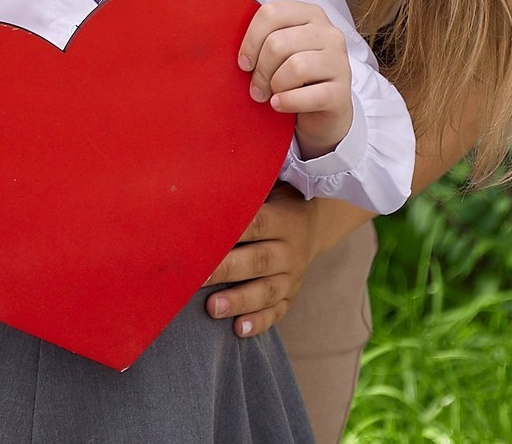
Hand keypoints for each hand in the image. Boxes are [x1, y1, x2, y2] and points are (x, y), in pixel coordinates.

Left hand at [204, 184, 316, 337]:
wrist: (314, 223)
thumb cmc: (274, 200)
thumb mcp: (268, 188)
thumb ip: (244, 190)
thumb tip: (201, 181)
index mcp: (283, 217)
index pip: (257, 223)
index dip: (230, 231)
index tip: (201, 240)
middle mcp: (290, 248)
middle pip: (259, 260)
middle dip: (226, 270)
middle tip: (196, 279)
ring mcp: (293, 275)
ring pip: (268, 290)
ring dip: (240, 300)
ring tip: (213, 308)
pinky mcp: (291, 295)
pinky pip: (278, 311)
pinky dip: (259, 322)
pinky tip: (239, 329)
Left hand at [239, 0, 353, 158]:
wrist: (324, 111)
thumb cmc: (295, 76)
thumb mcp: (280, 49)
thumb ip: (263, 35)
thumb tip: (225, 29)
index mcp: (309, 14)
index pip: (271, 13)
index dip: (250, 39)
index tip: (244, 62)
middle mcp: (328, 33)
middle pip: (278, 43)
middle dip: (260, 69)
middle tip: (256, 87)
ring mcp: (339, 61)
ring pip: (295, 67)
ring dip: (274, 85)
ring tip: (270, 95)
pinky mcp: (342, 92)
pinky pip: (309, 95)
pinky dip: (287, 102)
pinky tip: (279, 105)